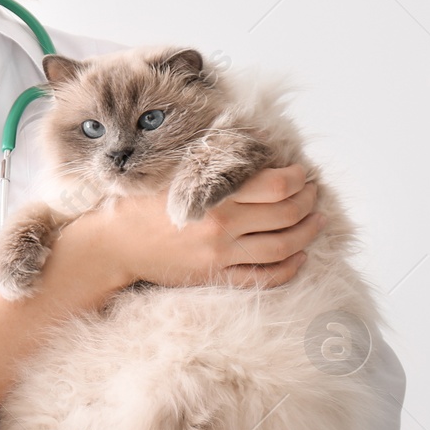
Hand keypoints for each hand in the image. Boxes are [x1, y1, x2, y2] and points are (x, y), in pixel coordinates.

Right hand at [88, 164, 324, 290]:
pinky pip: (264, 277)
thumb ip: (211, 165)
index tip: (302, 173)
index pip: (277, 186)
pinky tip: (299, 256)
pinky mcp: (215, 276)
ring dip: (307, 232)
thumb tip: (254, 152)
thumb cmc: (140, 203)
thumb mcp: (173, 174)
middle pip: (286, 214)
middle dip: (308, 201)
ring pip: (283, 246)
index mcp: (213, 197)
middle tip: (314, 192)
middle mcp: (221, 227)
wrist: (113, 244)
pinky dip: (289, 267)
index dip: (298, 178)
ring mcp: (220, 256)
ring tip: (317, 220)